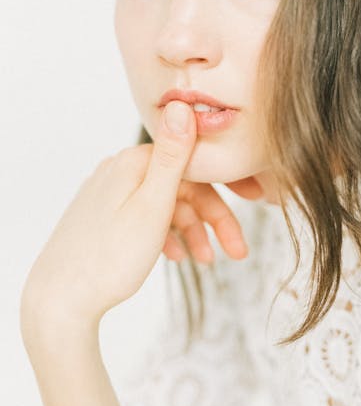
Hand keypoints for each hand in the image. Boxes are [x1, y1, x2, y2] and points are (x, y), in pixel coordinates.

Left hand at [21, 100, 244, 326]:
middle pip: (182, 186)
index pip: (194, 165)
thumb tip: (181, 104)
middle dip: (213, 218)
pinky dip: (166, 235)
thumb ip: (172, 156)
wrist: (58, 301)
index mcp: (134, 163)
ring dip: (192, 230)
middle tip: (237, 251)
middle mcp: (120, 171)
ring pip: (165, 204)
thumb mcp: (152, 206)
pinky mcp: (102, 216)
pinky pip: (145, 218)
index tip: (257, 201)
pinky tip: (176, 256)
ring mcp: (109, 194)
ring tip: (205, 261)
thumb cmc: (109, 258)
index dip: (227, 184)